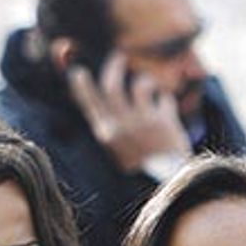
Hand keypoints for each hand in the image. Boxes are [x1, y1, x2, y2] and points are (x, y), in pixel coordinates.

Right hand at [68, 51, 190, 175]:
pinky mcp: (165, 122)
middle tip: (118, 58)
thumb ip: (112, 131)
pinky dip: (165, 99)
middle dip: (114, 68)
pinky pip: (165, 99)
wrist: (167, 186)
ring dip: (144, 81)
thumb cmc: (141, 172)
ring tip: (147, 83)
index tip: (78, 72)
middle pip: (113, 86)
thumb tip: (108, 111)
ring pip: (140, 86)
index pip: (89, 102)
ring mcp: (144, 122)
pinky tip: (166, 103)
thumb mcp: (117, 153)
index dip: (82, 85)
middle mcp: (122, 125)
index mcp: (107, 134)